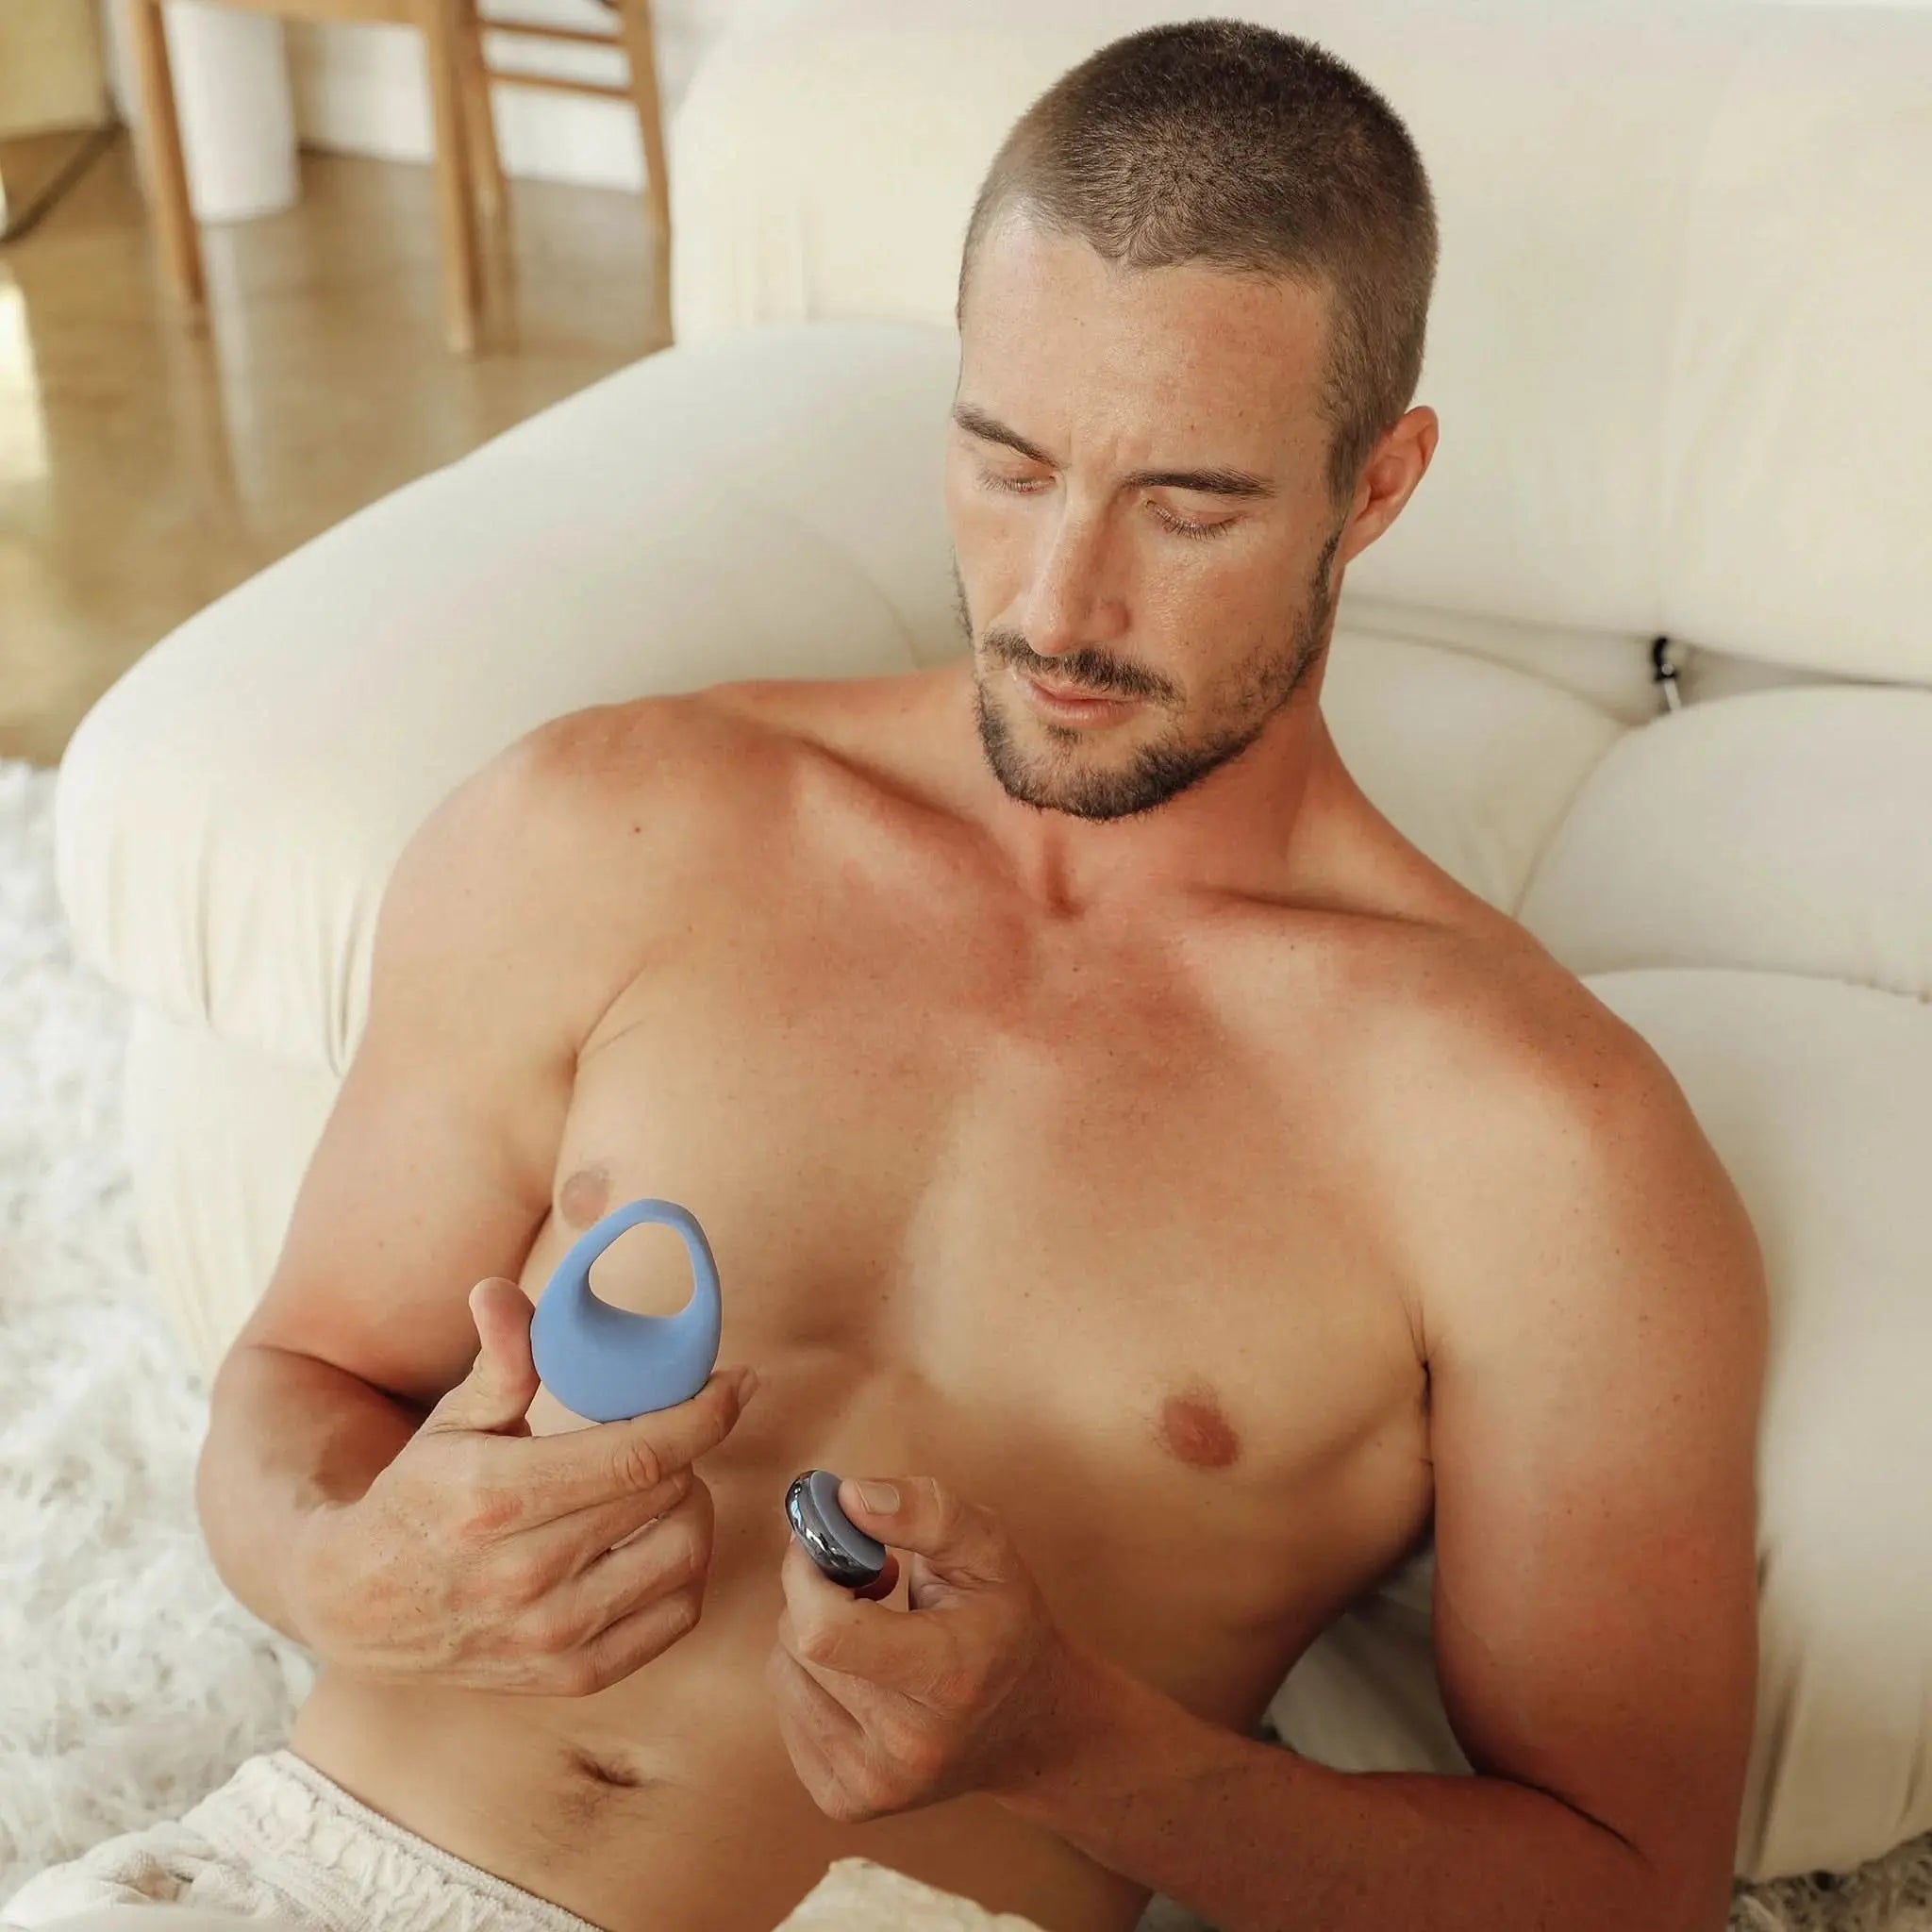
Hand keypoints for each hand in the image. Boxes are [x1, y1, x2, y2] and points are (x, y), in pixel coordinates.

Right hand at [295, 1277, 756, 1694]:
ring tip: (667, 1484)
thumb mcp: (451, 1421)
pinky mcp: (570, 1677)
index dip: (704, 1413)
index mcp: (497, 1496)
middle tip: (676, 1432)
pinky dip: (685, 1571)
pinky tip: (658, 1540)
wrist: (357, 1609)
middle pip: (668, 1494)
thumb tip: (501, 1291)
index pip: (639, 1452)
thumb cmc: (418, 1498)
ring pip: (684, 1555)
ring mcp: (550, 1634)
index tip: (737, 1383)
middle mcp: (525, 1574)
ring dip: (692, 1507)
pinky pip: (674, 1616)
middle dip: (688, 1450)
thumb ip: (498, 1360)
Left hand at [767, 1476, 1077, 1820]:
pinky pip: (787, 1707)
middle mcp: (908, 1746)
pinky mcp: (846, 1801)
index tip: (827, 1541)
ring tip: (873, 1627)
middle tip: (868, 1580)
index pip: (827, 1633)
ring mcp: (874, 1784)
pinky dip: (811, 1675)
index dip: (806, 1574)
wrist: (1031, 1726)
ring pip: (784, 1672)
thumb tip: (845, 1497)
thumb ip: (926, 1512)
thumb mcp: (990, 1549)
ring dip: (812, 1633)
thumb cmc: (1005, 1623)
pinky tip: (862, 1671)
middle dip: (816, 1593)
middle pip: (800, 1643)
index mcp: (948, 1676)